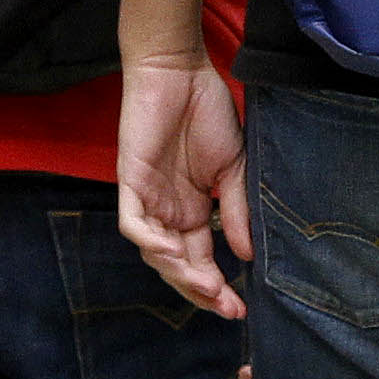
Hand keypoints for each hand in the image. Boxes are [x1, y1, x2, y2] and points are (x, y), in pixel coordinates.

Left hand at [113, 56, 252, 319]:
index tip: (239, 307)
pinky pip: (133, 224)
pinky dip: (150, 242)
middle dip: (199, 291)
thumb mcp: (234, 168)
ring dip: (180, 273)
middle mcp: (167, 212)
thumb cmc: (207, 112)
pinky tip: (173, 252)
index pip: (201, 260)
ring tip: (207, 285)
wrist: (180, 71)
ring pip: (155, 253)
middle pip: (177, 266)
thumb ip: (237, 210)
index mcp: (192, 210)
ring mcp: (147, 199)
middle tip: (225, 306)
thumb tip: (248, 255)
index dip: (217, 286)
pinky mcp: (130, 182)